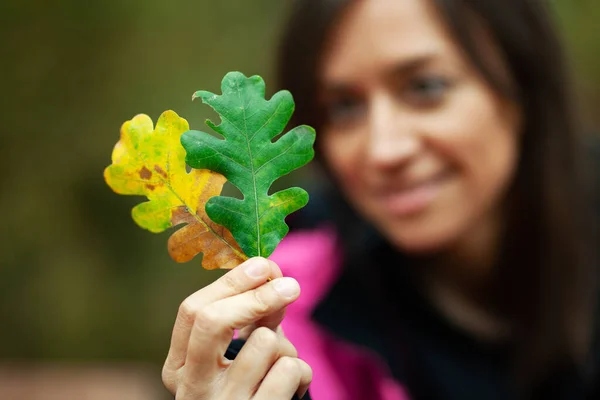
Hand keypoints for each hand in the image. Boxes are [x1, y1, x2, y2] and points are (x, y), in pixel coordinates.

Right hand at [162, 257, 311, 398]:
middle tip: (290, 285)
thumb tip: (274, 275)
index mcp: (178, 366)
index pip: (192, 311)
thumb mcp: (237, 352)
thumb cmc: (245, 388)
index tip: (264, 264)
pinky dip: (301, 371)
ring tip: (281, 361)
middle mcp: (191, 389)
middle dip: (257, 295)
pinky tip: (291, 386)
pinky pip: (290, 370)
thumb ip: (250, 316)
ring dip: (286, 344)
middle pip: (212, 320)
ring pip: (264, 343)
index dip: (231, 281)